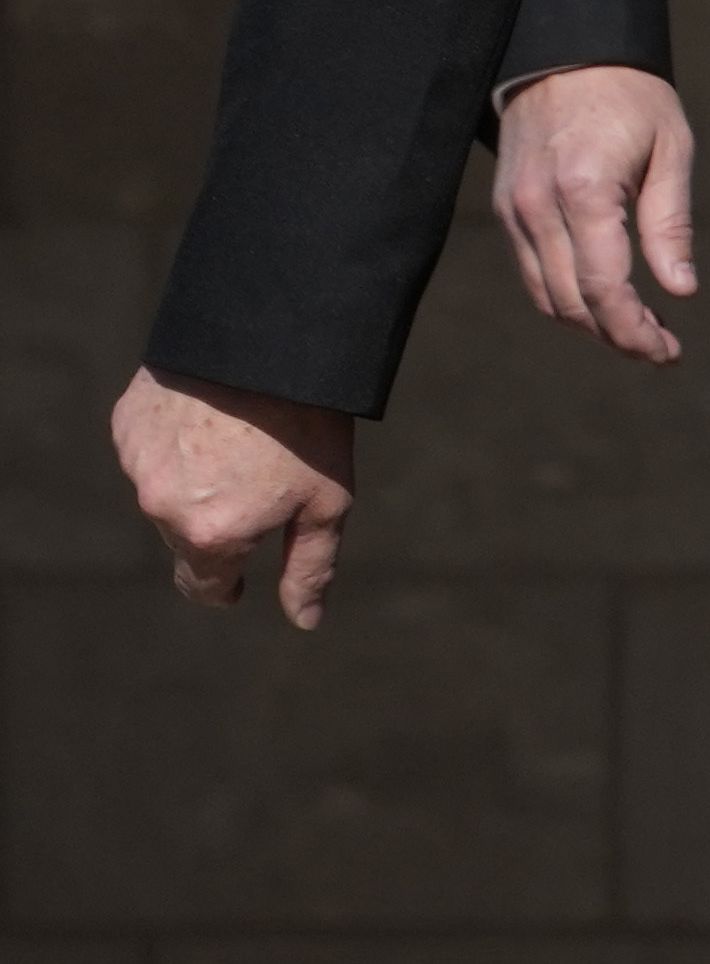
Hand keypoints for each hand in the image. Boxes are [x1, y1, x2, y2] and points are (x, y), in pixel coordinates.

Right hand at [111, 368, 359, 627]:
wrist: (269, 341)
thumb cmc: (309, 426)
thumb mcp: (327, 503)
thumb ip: (310, 568)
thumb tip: (304, 622)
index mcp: (209, 535)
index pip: (203, 585)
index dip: (226, 585)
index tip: (239, 581)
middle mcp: (161, 505)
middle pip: (185, 537)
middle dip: (218, 522)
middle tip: (259, 484)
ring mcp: (137, 463)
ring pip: (165, 490)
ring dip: (195, 479)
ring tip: (241, 443)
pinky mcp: (126, 423)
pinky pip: (149, 448)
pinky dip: (176, 442)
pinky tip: (212, 416)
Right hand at [491, 63, 699, 364]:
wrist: (566, 52)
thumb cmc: (631, 96)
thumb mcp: (672, 148)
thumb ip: (671, 223)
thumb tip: (681, 289)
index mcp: (584, 190)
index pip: (603, 286)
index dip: (634, 330)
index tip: (668, 352)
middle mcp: (538, 207)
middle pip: (570, 302)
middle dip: (617, 336)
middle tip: (662, 349)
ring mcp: (514, 210)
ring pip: (545, 295)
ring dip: (590, 324)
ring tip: (638, 332)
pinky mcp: (506, 208)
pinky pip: (531, 271)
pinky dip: (564, 297)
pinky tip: (602, 302)